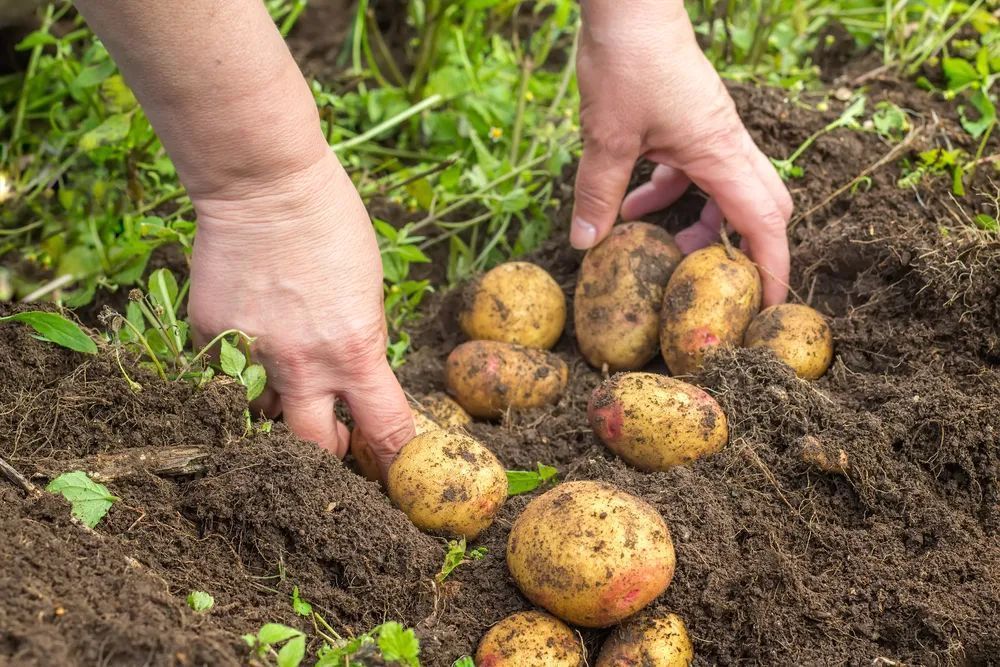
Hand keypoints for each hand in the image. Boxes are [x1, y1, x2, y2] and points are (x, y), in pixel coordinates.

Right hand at [188, 152, 414, 469]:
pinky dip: (243, 367)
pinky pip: (227, 375)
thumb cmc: (330, 225)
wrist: (263, 185)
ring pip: (264, 416)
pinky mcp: (210, 338)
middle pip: (315, 449)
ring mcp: (250, 355)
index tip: (395, 460)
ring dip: (281, 406)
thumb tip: (354, 377)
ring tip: (289, 373)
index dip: (394, 452)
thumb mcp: (368, 290)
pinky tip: (253, 332)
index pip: (385, 427)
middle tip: (336, 437)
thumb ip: (360, 343)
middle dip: (330, 451)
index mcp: (354, 351)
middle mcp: (301, 365)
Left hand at [572, 1, 792, 304]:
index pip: (764, 222)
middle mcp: (726, 143)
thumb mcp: (607, 139)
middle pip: (758, 206)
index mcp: (720, 152)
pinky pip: (692, 169)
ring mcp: (710, 130)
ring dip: (697, 222)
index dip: (772, 267)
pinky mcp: (689, 119)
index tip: (770, 306)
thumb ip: (598, 195)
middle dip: (742, 248)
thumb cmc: (628, 62)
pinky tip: (630, 205)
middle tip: (720, 283)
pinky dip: (668, 192)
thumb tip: (585, 245)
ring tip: (658, 248)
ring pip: (722, 188)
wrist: (629, 6)